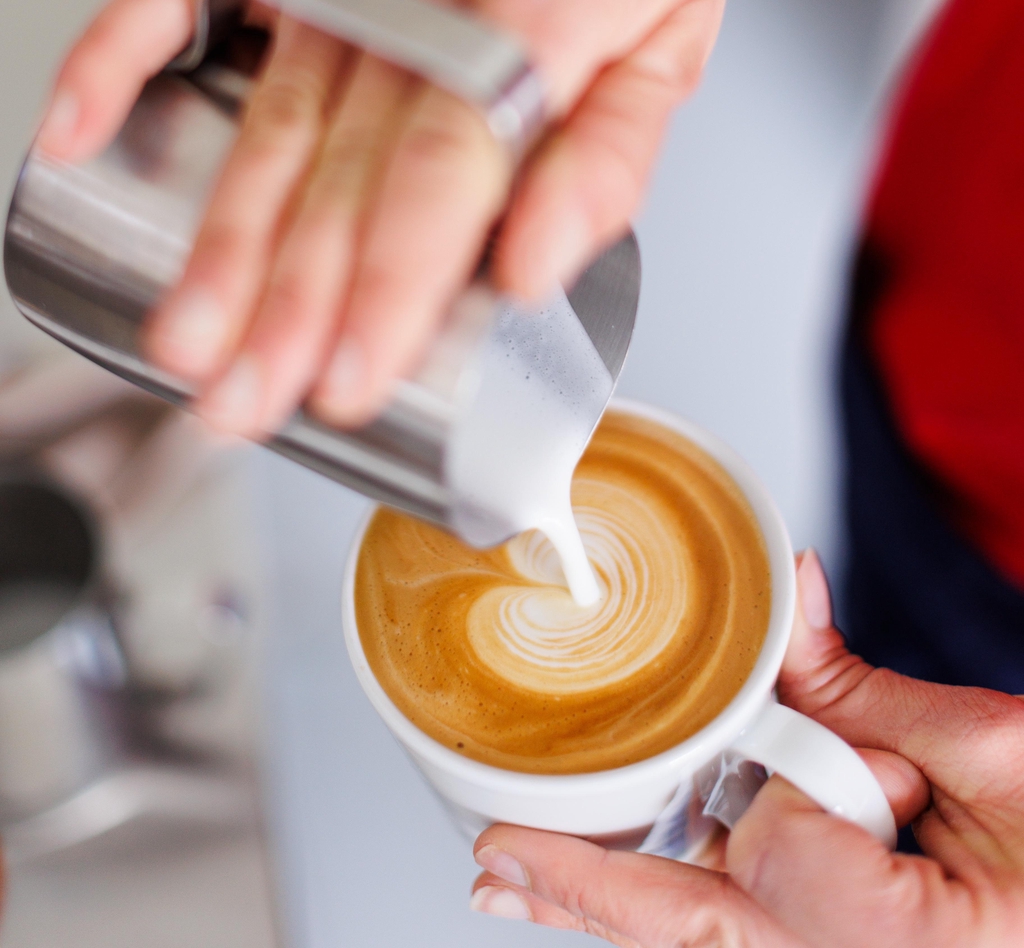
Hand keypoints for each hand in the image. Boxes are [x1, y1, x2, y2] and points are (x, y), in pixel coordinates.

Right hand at [35, 0, 723, 435]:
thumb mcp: (660, 48)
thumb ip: (604, 161)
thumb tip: (533, 271)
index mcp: (523, 32)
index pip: (442, 183)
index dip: (391, 287)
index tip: (348, 381)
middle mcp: (416, 10)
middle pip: (339, 179)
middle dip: (288, 306)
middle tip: (244, 403)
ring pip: (267, 127)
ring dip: (219, 242)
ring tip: (186, 338)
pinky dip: (119, 57)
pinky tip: (79, 134)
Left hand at [470, 549, 1023, 946]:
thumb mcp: (992, 752)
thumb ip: (864, 689)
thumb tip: (787, 597)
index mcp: (917, 942)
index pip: (784, 858)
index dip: (774, 793)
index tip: (817, 757)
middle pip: (695, 932)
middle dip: (590, 891)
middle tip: (499, 861)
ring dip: (601, 915)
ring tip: (516, 888)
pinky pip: (720, 944)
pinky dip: (654, 920)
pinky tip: (602, 907)